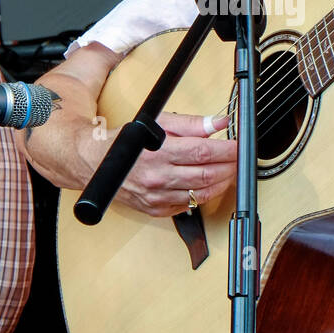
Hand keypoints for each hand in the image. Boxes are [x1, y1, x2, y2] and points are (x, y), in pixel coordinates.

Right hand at [83, 111, 236, 217]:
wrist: (95, 164)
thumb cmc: (125, 142)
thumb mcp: (158, 123)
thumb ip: (192, 124)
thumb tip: (219, 122)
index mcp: (159, 153)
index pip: (203, 153)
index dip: (227, 150)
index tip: (238, 146)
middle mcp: (158, 178)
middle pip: (206, 175)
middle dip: (229, 167)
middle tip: (237, 159)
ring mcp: (157, 197)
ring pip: (201, 194)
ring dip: (220, 183)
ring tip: (228, 171)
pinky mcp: (156, 210)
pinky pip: (188, 206)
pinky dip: (202, 196)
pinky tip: (207, 184)